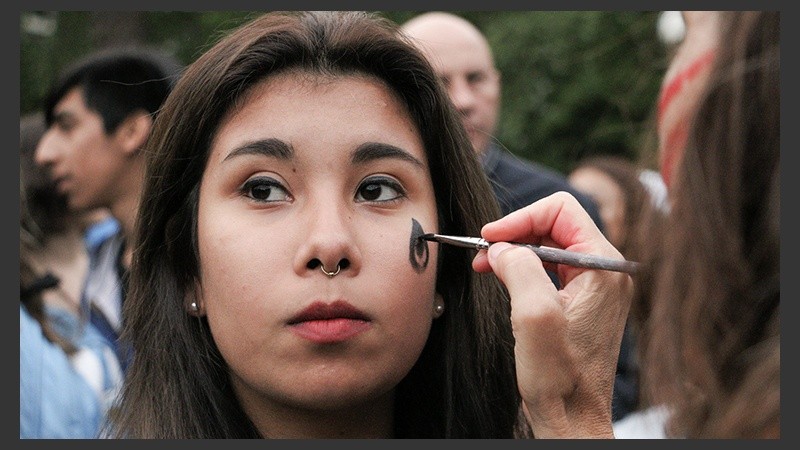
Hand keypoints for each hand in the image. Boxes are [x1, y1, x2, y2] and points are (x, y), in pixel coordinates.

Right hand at [473, 192, 632, 437]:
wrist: (572, 418)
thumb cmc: (559, 377)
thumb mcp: (533, 314)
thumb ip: (519, 267)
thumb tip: (501, 247)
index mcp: (603, 267)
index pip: (561, 210)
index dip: (520, 217)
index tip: (489, 236)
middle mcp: (606, 272)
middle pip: (555, 225)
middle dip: (515, 234)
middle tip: (483, 253)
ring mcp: (596, 287)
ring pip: (550, 246)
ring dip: (516, 251)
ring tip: (487, 266)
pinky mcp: (583, 302)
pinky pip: (552, 269)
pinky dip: (524, 268)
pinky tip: (504, 279)